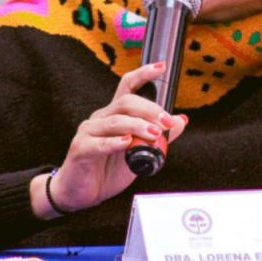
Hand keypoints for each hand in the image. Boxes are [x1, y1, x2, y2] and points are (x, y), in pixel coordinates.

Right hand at [33, 61, 188, 216]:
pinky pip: (98, 143)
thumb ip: (158, 137)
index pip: (127, 87)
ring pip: (115, 121)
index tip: (160, 67)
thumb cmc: (107, 170)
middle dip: (150, 109)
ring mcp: (88, 132)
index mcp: (114, 115)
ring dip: (137, 126)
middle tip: (166, 122)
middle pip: (125, 102)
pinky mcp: (80, 149)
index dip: (143, 74)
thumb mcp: (139, 152)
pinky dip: (114, 143)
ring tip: (154, 134)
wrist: (81, 193)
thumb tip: (181, 120)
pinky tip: (126, 144)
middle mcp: (100, 118)